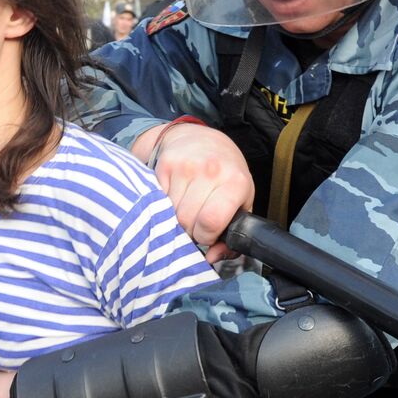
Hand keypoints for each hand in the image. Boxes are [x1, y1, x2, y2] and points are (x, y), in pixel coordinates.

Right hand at [135, 123, 253, 261]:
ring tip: (185, 209)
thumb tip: (211, 259)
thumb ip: (231, 237)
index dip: (205, 236)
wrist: (202, 139)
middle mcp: (211, 170)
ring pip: (170, 213)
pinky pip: (158, 200)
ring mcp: (186, 165)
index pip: (210, 222)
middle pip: (186, 221)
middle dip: (189, 230)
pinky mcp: (165, 164)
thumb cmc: (225, 176)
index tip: (207, 232)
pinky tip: (175, 197)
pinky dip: (164, 206)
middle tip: (195, 221)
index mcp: (236, 182)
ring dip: (175, 219)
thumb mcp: (240, 203)